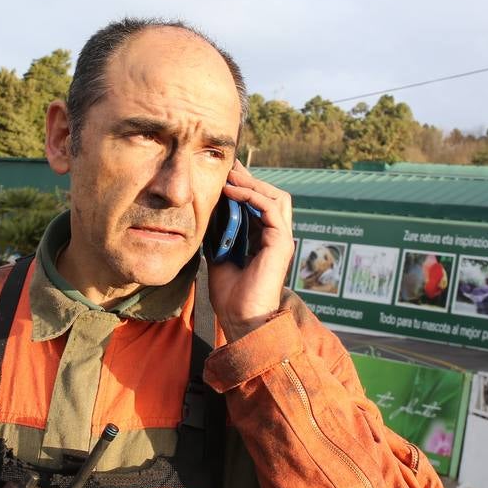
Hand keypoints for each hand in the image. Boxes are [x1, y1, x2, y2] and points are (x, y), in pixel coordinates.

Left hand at [207, 161, 293, 341]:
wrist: (241, 319)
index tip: (225, 174)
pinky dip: (251, 195)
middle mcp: (276, 237)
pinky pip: (270, 208)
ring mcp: (281, 239)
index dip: (245, 187)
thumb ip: (219, 236)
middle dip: (251, 179)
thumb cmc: (231, 296)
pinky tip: (231, 192)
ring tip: (230, 176)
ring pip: (276, 197)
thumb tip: (205, 214)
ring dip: (252, 184)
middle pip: (272, 196)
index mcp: (264, 241)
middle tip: (229, 168)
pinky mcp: (281, 243)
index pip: (260, 204)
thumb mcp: (219, 257)